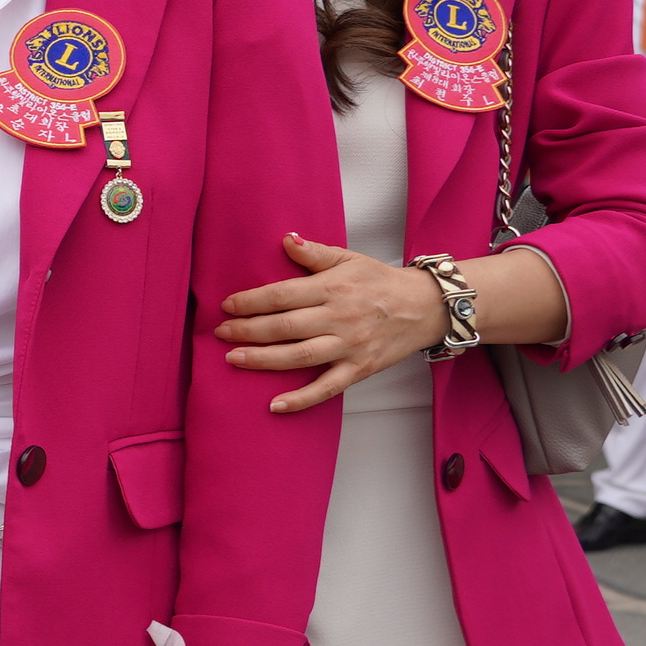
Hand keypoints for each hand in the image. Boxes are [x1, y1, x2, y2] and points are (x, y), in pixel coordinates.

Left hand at [215, 234, 448, 413]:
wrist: (424, 307)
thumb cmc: (381, 282)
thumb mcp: (349, 259)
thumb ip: (315, 254)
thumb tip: (285, 240)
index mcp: (333, 289)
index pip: (283, 295)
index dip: (252, 302)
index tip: (227, 306)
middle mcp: (339, 318)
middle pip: (286, 327)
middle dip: (249, 330)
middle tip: (220, 333)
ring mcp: (349, 346)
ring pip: (300, 357)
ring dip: (263, 360)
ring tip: (233, 359)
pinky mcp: (359, 369)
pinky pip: (327, 388)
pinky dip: (301, 399)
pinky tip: (276, 405)